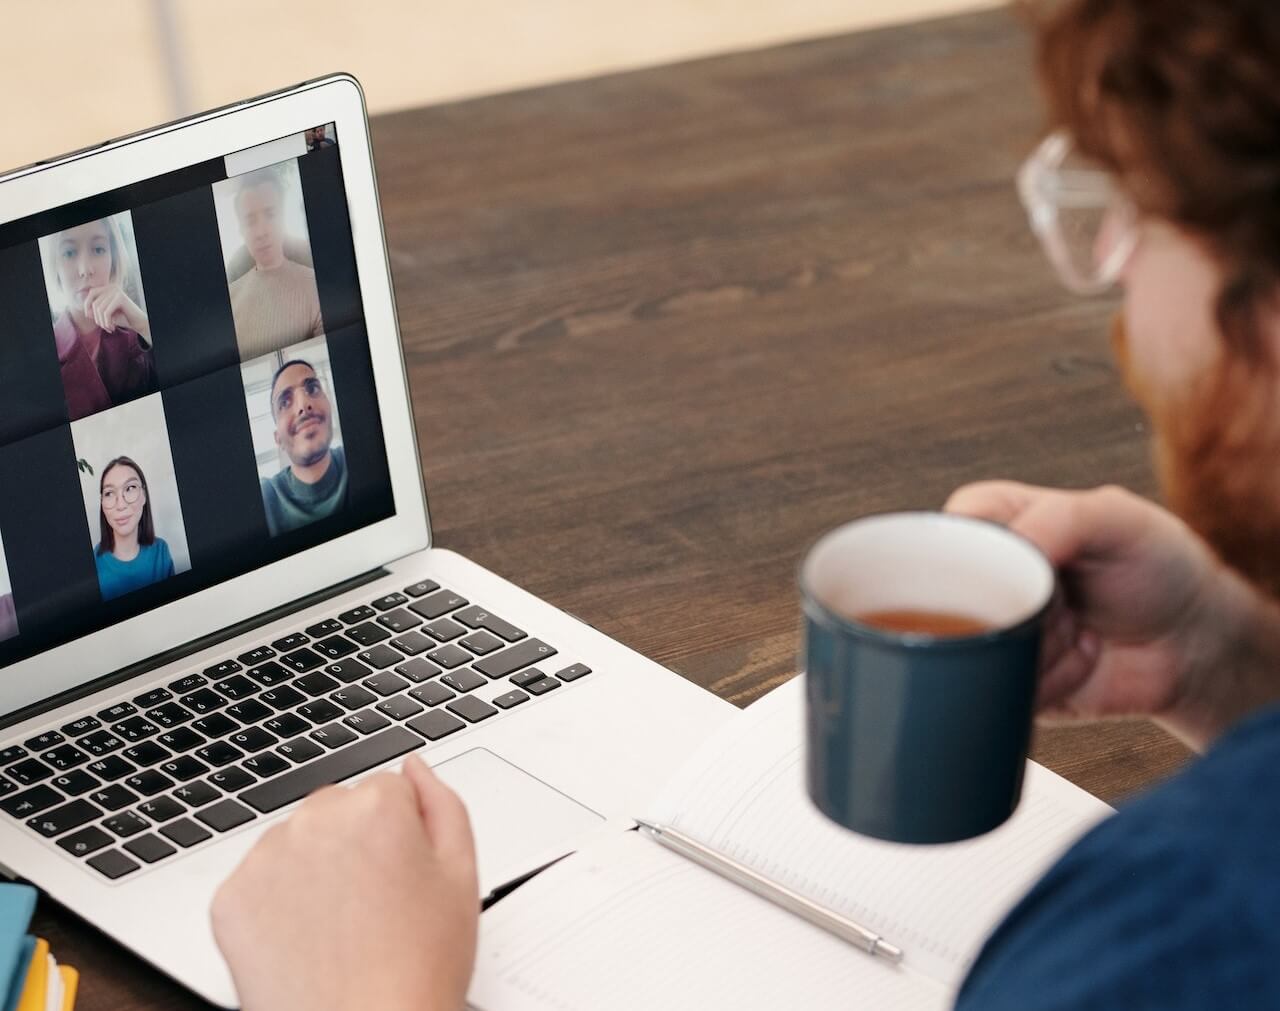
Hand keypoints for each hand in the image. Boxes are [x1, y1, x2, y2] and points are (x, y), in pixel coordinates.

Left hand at [83, 283, 149, 340]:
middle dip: (97, 317)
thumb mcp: (106, 314)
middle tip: (104, 326)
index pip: (91, 293)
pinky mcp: (120, 298)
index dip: (87, 305)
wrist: (139, 322)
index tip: (90, 317)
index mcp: (108, 288)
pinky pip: (106, 312)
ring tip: (108, 328)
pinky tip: (112, 327)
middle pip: (95, 302)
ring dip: (102, 322)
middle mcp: (113, 287)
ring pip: (99, 308)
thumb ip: (95, 311)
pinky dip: (106, 322)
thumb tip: (87, 312)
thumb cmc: (122, 318)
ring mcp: (117, 292)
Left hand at [212, 756, 477, 1010]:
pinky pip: (257, 881)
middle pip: (337, 809)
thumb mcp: (462, 876)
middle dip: (353, 842)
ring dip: (313, 868)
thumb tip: (414, 767)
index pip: (387, 791)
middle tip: (375, 905)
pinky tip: (305, 939)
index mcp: (376, 805)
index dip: (400, 836)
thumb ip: (443, 804)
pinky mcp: (231, 898)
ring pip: (296, 842)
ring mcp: (266, 858)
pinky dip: (276, 903)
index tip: (403, 875)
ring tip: (340, 927)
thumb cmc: (417, 967)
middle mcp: (315, 819)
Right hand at [945, 481, 1279, 749]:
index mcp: (994, 522)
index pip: (943, 537)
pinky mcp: (1004, 679)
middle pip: (951, 604)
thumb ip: (1058, 519)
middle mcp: (982, 576)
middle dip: (1016, 614)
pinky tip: (1083, 660)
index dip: (975, 561)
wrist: (1193, 644)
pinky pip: (999, 693)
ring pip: (976, 654)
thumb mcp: (1117, 519)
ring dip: (1038, 650)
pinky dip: (1049, 682)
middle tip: (1064, 605)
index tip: (1022, 572)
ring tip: (1081, 631)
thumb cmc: (1158, 565)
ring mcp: (991, 631)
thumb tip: (1004, 552)